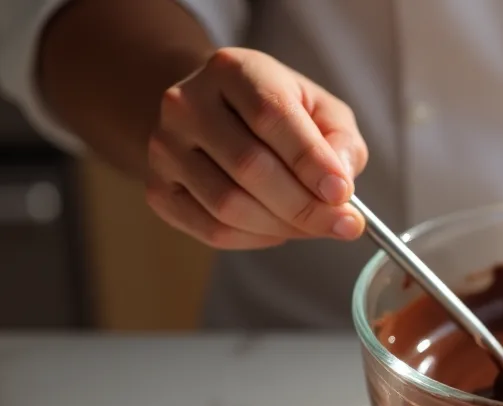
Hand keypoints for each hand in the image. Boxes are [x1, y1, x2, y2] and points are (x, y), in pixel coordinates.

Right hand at [145, 47, 367, 248]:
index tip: (342, 194)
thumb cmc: (277, 113)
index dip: (310, 161)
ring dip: (283, 227)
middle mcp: (187, 104)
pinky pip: (212, 230)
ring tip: (314, 224)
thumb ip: (340, 142)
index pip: (272, 116)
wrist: (215, 115)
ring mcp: (166, 148)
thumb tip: (340, 185)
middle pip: (250, 167)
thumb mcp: (319, 109)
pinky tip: (278, 229)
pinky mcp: (159, 189)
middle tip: (343, 224)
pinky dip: (256, 239)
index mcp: (232, 70)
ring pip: (229, 206)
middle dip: (305, 205)